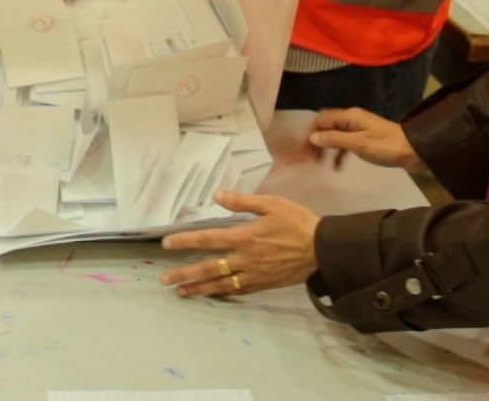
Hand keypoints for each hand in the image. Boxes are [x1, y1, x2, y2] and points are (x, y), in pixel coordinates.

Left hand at [159, 191, 319, 296]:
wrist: (322, 249)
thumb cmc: (297, 222)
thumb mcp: (271, 204)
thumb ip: (242, 202)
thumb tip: (217, 194)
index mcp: (244, 237)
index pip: (208, 239)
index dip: (185, 241)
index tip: (166, 245)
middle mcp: (245, 259)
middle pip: (208, 268)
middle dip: (185, 274)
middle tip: (165, 280)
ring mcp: (253, 274)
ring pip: (220, 284)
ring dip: (199, 288)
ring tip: (181, 292)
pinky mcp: (263, 284)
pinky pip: (238, 291)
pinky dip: (222, 293)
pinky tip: (211, 294)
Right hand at [306, 107, 417, 169]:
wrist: (413, 150)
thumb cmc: (385, 146)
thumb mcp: (358, 144)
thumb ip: (334, 140)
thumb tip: (313, 137)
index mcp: (349, 117)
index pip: (321, 121)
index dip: (309, 134)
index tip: (302, 151)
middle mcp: (351, 119)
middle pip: (326, 127)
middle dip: (315, 141)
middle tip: (308, 159)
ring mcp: (358, 128)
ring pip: (334, 135)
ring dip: (326, 148)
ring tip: (320, 164)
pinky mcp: (364, 138)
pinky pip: (345, 143)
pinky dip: (339, 154)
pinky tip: (337, 167)